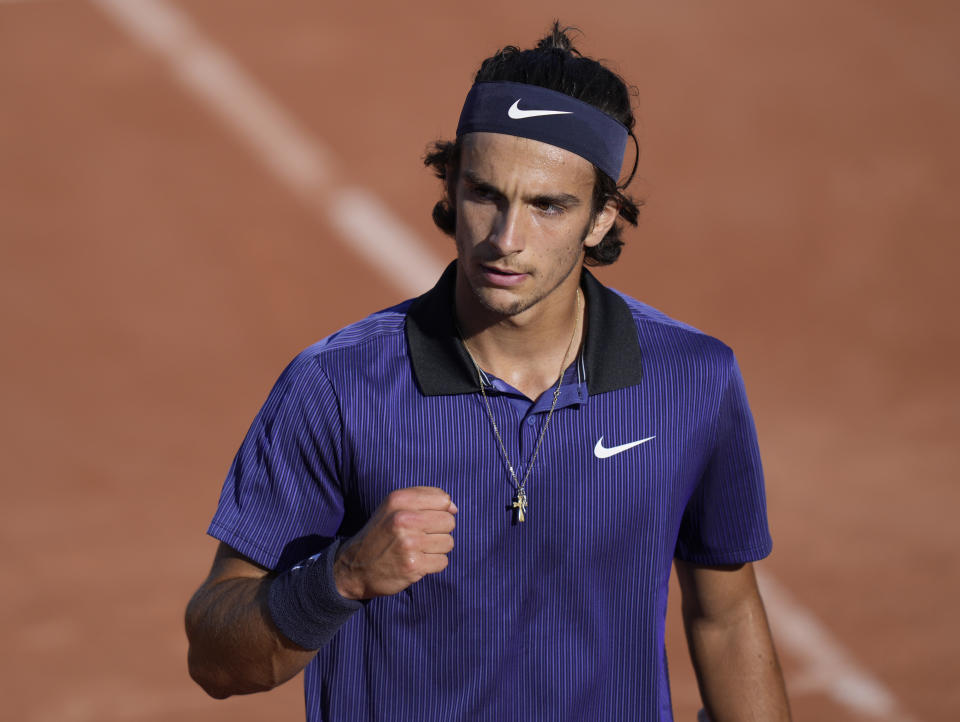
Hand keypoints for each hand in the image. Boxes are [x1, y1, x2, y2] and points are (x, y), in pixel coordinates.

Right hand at [333, 486, 457, 599]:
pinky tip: (417, 562)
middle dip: (440, 530)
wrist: (354, 567)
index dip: (440, 510)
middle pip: (449, 521)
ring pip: (449, 542)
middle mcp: (403, 519)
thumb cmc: (380, 534)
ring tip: (418, 550)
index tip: (426, 519)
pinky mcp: (413, 565)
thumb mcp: (393, 508)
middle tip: (421, 537)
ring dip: (437, 549)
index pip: (443, 499)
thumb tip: (454, 508)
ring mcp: (408, 543)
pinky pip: (443, 561)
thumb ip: (424, 500)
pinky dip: (433, 564)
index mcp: (399, 500)